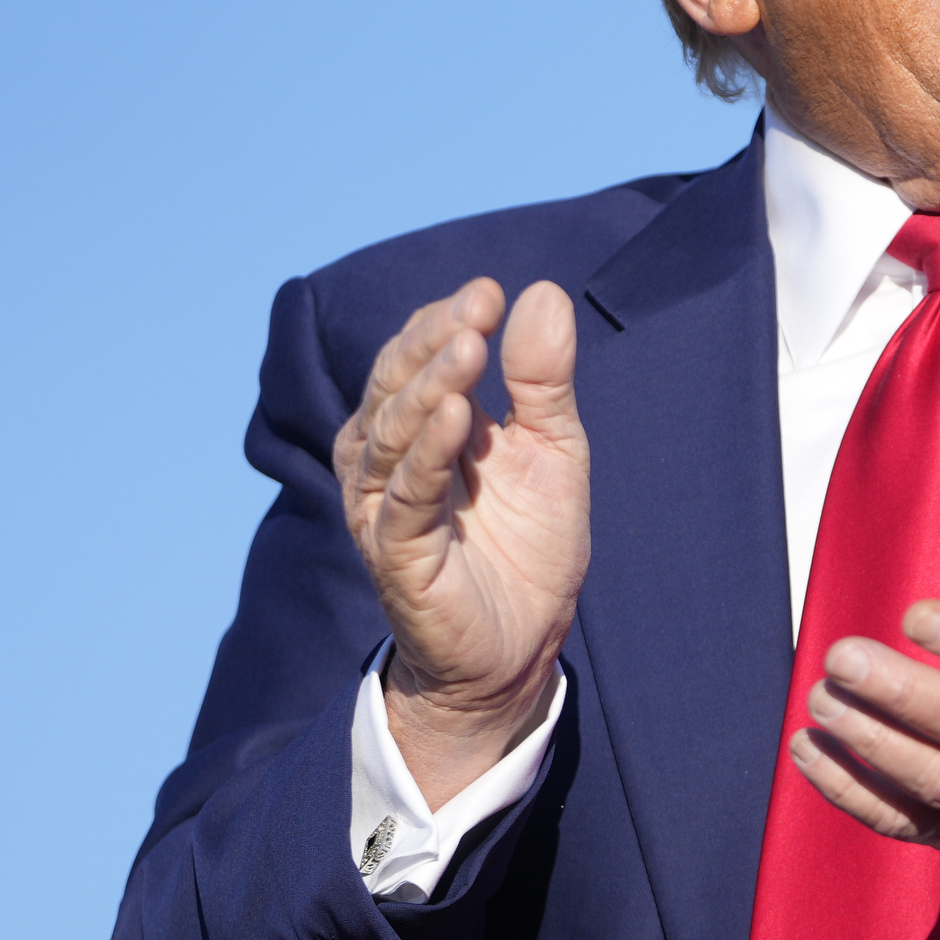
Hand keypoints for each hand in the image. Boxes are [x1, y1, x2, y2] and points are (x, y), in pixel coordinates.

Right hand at [333, 278, 589, 805]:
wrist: (521, 648)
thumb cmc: (528, 545)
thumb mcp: (552, 448)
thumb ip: (543, 378)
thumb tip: (543, 292)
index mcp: (423, 426)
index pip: (417, 356)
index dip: (446, 322)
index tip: (488, 293)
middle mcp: (391, 459)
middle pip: (395, 385)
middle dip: (433, 342)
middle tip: (477, 309)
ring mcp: (386, 507)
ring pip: (392, 434)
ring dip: (428, 387)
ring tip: (468, 348)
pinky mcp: (396, 554)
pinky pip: (405, 497)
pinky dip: (426, 455)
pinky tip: (455, 418)